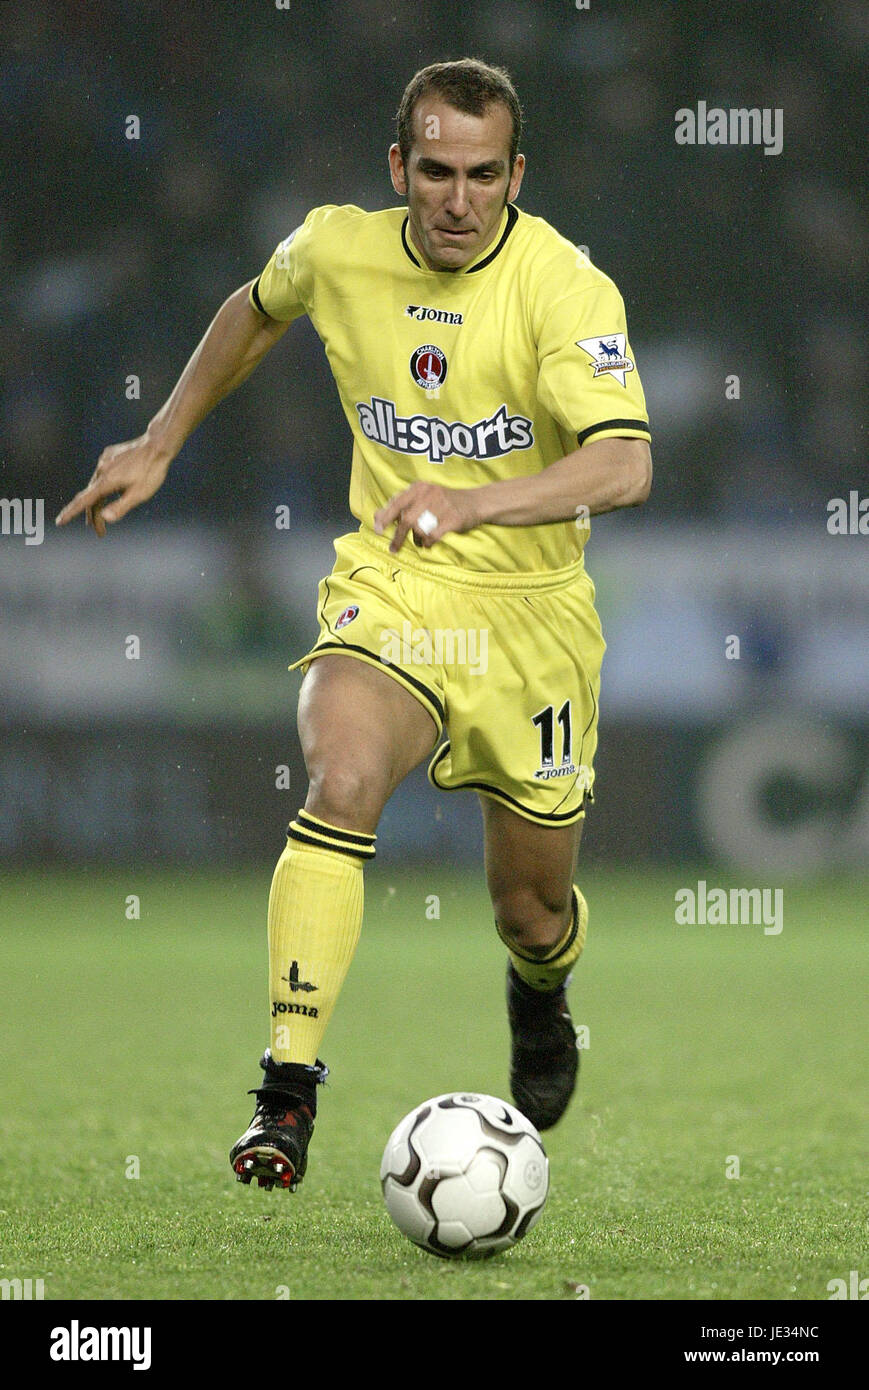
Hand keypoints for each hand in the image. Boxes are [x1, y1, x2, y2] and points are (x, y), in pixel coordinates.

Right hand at [55, 434, 172, 536]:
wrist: (158, 445)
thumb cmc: (151, 471)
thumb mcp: (140, 494)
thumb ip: (121, 507)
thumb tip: (104, 518)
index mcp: (106, 482)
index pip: (84, 501)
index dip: (71, 513)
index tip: (59, 522)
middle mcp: (102, 470)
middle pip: (91, 497)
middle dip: (94, 516)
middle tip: (100, 532)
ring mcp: (105, 461)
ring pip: (96, 485)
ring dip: (98, 502)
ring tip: (102, 516)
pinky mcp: (109, 455)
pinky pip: (103, 474)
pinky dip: (104, 487)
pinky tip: (110, 491)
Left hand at [373, 483, 480, 554]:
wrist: (476, 502)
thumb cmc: (445, 501)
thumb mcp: (423, 496)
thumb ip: (402, 505)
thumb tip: (377, 516)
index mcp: (419, 488)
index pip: (397, 503)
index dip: (385, 517)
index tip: (378, 530)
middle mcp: (429, 494)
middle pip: (406, 519)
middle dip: (398, 536)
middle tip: (393, 548)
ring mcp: (442, 506)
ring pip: (419, 529)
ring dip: (417, 539)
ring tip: (420, 541)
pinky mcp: (452, 519)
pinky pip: (433, 536)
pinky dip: (428, 543)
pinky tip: (429, 543)